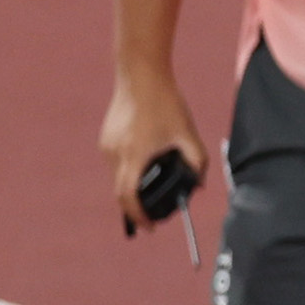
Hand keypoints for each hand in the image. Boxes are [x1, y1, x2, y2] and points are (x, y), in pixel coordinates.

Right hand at [101, 74, 203, 232]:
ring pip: (118, 176)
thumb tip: (199, 185)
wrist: (140, 76)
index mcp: (134, 155)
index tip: (149, 228)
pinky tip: (146, 166)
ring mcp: (107, 146)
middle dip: (136, 207)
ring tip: (153, 191)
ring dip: (134, 186)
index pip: (129, 197)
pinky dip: (129, 171)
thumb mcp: (188, 135)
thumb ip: (198, 162)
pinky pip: (117, 162)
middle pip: (121, 191)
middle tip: (153, 217)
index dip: (138, 216)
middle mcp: (115, 153)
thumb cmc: (167, 105)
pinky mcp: (105, 138)